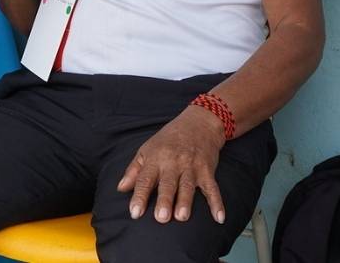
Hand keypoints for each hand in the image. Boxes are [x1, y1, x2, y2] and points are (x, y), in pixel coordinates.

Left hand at [117, 106, 227, 223]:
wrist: (199, 122)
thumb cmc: (169, 139)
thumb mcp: (147, 149)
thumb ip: (134, 170)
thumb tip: (120, 188)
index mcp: (156, 158)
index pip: (145, 179)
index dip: (139, 196)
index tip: (135, 213)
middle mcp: (174, 162)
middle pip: (168, 184)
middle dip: (165, 200)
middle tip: (161, 218)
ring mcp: (192, 166)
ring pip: (188, 186)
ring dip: (186, 201)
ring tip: (182, 217)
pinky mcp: (207, 170)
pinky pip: (213, 188)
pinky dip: (217, 203)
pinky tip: (219, 218)